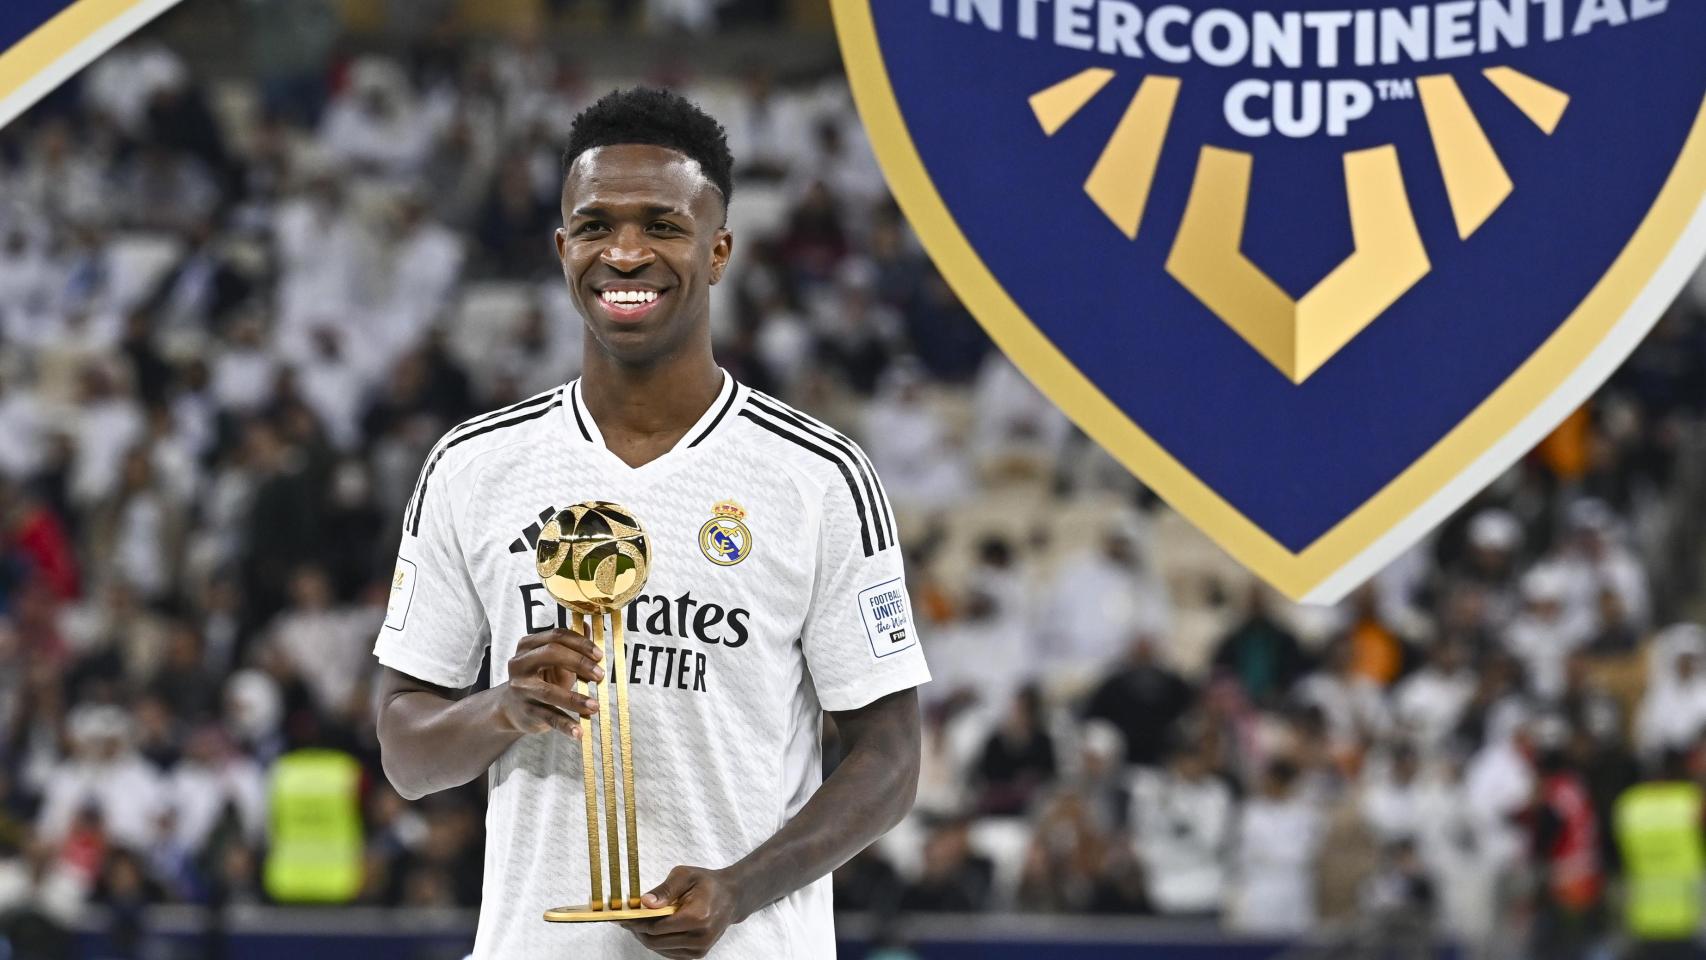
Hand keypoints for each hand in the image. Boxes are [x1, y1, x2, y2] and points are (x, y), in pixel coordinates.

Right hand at [497, 628, 602, 737]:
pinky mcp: (526, 711)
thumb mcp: (553, 660)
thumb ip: (571, 644)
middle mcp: (520, 664)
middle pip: (551, 654)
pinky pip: (548, 718)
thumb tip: (590, 624)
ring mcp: (521, 689)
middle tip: (600, 676)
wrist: (510, 708)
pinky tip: (579, 732)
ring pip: (549, 692)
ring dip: (575, 699)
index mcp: (528, 646)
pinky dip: (565, 725)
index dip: (581, 644)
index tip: (600, 655)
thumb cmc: (539, 678)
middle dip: (580, 663)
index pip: (556, 636)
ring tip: (595, 707)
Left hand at [621, 865, 746, 958]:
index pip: (657, 926)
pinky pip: (668, 952)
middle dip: (638, 931)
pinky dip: (657, 942)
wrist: (731, 898)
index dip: (636, 922)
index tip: (621, 915)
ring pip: (659, 949)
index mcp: (697, 917)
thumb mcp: (685, 876)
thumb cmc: (706, 883)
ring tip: (638, 922)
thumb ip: (664, 890)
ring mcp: (699, 949)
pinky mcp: (697, 954)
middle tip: (626, 919)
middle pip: (655, 941)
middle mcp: (699, 938)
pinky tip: (654, 928)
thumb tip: (644, 903)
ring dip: (646, 937)